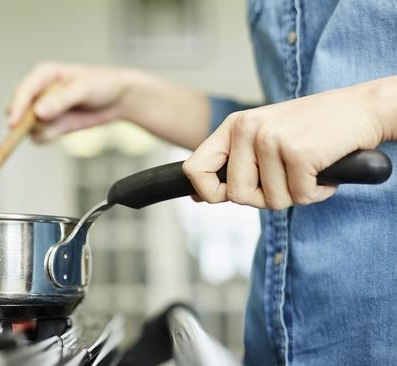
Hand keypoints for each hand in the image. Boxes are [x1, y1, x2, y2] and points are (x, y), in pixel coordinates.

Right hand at [8, 62, 135, 142]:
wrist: (119, 98)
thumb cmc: (102, 84)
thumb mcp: (83, 89)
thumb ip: (60, 100)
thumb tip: (38, 112)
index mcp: (43, 74)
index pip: (23, 91)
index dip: (17, 107)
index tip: (14, 123)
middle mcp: (39, 92)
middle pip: (20, 111)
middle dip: (28, 122)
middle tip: (46, 125)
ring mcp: (43, 110)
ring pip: (29, 127)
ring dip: (43, 130)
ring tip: (63, 123)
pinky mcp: (51, 124)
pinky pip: (39, 136)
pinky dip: (49, 137)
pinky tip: (64, 129)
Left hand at [182, 84, 386, 209]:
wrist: (362, 108)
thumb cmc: (312, 129)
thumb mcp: (263, 138)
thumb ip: (232, 164)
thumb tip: (197, 197)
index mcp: (234, 126)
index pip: (195, 169)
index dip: (208, 193)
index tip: (225, 197)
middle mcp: (248, 129)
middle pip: (237, 195)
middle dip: (265, 197)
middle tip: (287, 178)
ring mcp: (271, 139)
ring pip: (272, 200)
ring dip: (296, 194)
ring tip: (308, 168)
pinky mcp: (298, 152)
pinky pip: (300, 197)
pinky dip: (317, 192)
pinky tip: (323, 170)